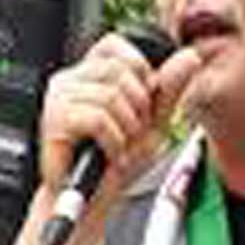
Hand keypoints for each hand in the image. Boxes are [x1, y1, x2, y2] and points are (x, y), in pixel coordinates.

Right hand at [40, 33, 201, 199]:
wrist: (94, 199)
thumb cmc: (117, 162)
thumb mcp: (153, 121)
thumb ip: (169, 88)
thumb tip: (190, 56)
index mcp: (90, 73)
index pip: (114, 45)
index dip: (137, 71)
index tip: (141, 104)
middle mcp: (71, 79)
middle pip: (119, 71)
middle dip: (138, 108)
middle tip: (130, 133)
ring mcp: (59, 97)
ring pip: (111, 96)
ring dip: (126, 129)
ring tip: (120, 146)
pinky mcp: (54, 119)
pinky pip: (98, 119)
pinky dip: (113, 143)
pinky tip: (110, 155)